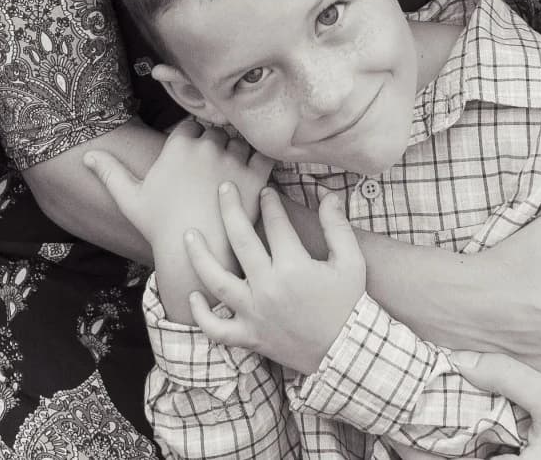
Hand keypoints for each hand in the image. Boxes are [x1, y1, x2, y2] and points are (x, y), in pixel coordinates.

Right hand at [87, 119, 272, 273]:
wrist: (193, 258)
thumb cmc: (160, 227)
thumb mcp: (130, 199)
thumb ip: (110, 172)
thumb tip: (87, 155)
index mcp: (179, 146)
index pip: (191, 126)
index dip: (192, 141)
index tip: (191, 160)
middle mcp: (206, 147)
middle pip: (217, 132)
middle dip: (215, 146)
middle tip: (211, 171)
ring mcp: (232, 160)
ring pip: (240, 142)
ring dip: (238, 153)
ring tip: (231, 176)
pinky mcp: (256, 176)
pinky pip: (263, 155)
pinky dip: (262, 160)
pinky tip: (255, 175)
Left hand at [186, 188, 365, 376]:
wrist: (346, 351)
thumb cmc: (349, 304)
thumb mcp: (352, 261)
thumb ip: (337, 226)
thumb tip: (328, 195)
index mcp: (293, 267)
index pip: (276, 223)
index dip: (270, 202)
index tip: (266, 191)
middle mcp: (268, 287)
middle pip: (240, 239)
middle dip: (230, 208)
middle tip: (224, 188)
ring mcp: (254, 313)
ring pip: (216, 280)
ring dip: (199, 255)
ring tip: (189, 234)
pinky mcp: (249, 336)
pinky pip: (216, 328)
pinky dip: (201, 314)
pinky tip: (194, 294)